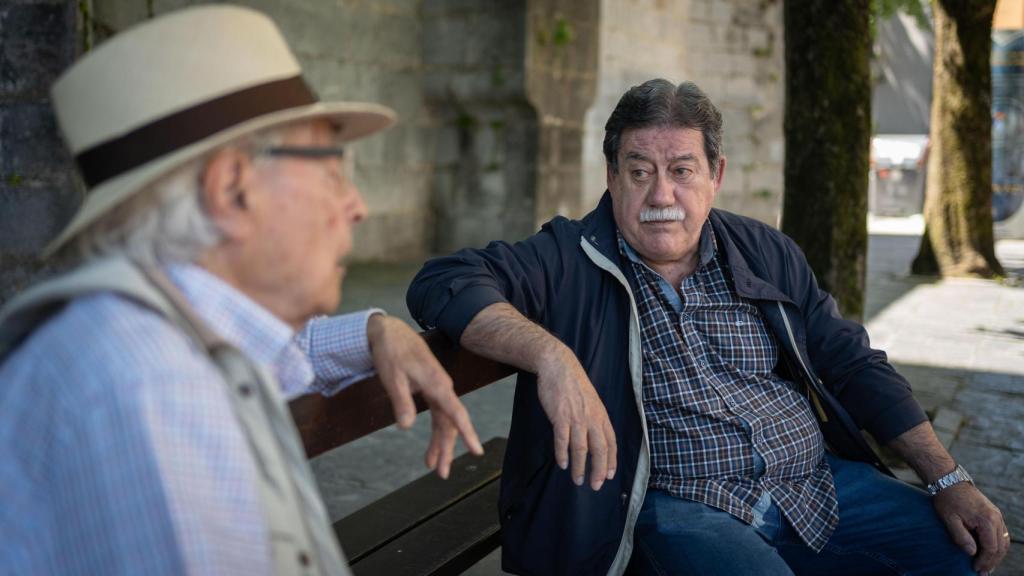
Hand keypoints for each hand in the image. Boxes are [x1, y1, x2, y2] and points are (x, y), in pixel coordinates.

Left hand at [367, 314, 483, 477]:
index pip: (455, 413)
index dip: (467, 433)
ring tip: (433, 467)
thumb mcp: (392, 376)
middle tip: (441, 474)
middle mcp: (442, 388)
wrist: (389, 332)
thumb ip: (401, 401)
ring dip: (440, 444)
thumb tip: (405, 427)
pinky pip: (438, 415)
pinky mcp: (431, 389)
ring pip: (444, 422)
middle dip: (447, 449)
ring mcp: (438, 389)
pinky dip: (435, 432)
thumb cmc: (391, 351)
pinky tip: (431, 447)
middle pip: (450, 424)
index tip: (476, 451)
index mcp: (437, 384)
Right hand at [536, 345, 616, 490]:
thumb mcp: (591, 402)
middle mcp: (592, 419)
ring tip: (578, 480)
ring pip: (581, 449)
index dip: (612, 461)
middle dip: (599, 471)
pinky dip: (563, 454)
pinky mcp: (560, 416)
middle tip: (596, 486)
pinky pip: (562, 440)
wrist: (559, 366)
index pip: (611, 443)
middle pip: (599, 450)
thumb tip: (594, 440)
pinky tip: (563, 464)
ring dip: (580, 467)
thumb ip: (594, 420)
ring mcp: (576, 418)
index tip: (610, 476)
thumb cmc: (574, 385)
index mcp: (601, 415)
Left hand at [933, 483, 1008, 573]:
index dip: (984, 561)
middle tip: (982, 572)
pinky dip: (997, 545)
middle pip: (1000, 546)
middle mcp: (996, 518)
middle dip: (992, 561)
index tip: (975, 569)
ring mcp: (997, 515)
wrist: (949, 481)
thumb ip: (961, 537)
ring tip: (986, 565)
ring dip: (997, 555)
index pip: (991, 548)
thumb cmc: (947, 499)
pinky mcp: (994, 513)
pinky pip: (1001, 533)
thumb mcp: (949, 519)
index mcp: (986, 520)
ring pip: (1004, 540)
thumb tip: (972, 553)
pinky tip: (989, 552)